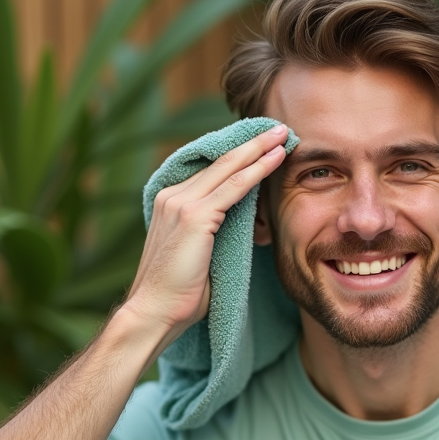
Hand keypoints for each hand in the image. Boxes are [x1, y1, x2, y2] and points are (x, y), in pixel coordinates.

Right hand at [122, 124, 288, 338]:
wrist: (155, 312)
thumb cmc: (179, 294)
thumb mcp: (200, 254)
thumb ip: (215, 233)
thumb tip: (244, 225)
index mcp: (171, 202)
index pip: (210, 171)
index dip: (238, 155)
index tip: (261, 144)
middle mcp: (173, 196)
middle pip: (220, 162)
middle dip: (252, 142)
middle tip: (278, 127)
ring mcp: (181, 203)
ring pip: (229, 168)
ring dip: (259, 149)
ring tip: (283, 134)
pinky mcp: (195, 216)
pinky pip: (235, 187)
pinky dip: (258, 170)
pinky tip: (276, 159)